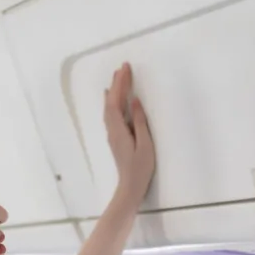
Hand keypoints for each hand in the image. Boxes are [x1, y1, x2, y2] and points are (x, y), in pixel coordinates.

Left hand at [104, 62, 154, 199]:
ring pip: (109, 108)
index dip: (120, 84)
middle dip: (117, 84)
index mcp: (119, 130)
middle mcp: (112, 130)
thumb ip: (139, 122)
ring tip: (118, 77)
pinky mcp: (116, 138)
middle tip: (123, 67)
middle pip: (111, 102)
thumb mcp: (144, 144)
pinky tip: (112, 99)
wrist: (130, 187)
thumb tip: (134, 101)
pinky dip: (112, 102)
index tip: (125, 69)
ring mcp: (112, 134)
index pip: (116, 102)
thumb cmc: (140, 168)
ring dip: (114, 91)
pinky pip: (111, 114)